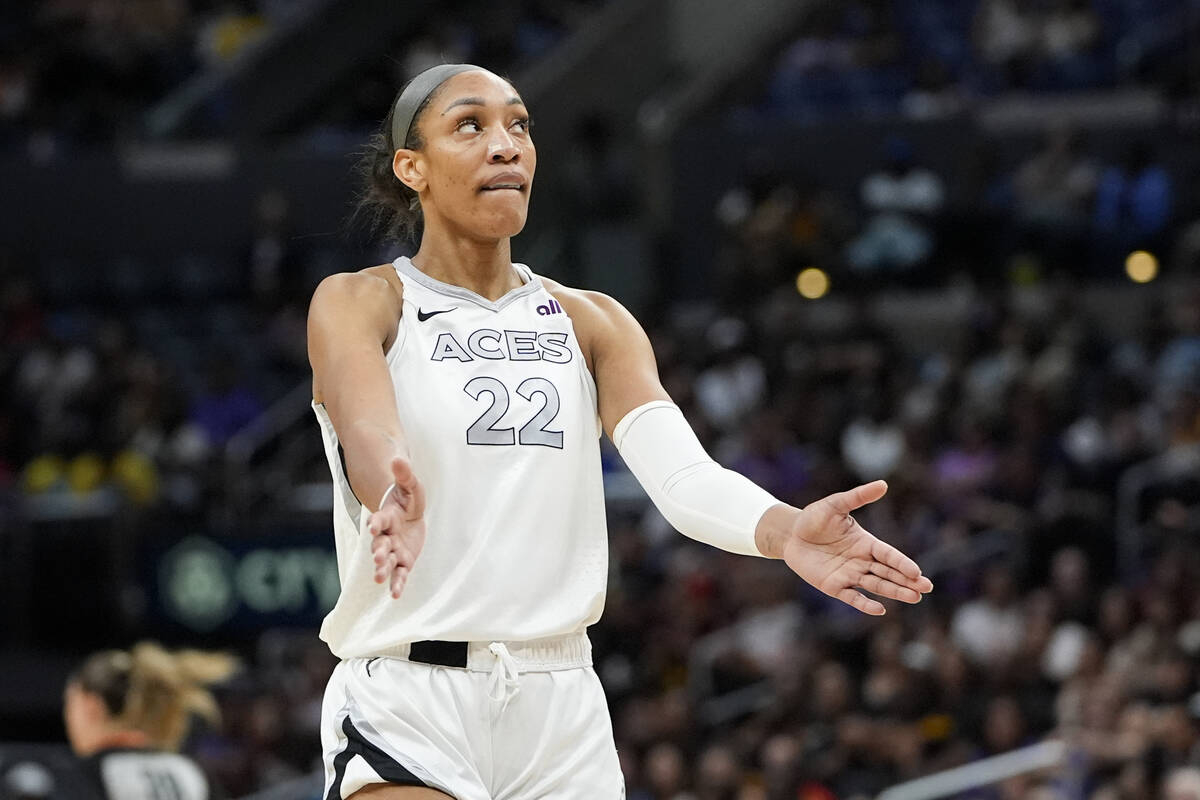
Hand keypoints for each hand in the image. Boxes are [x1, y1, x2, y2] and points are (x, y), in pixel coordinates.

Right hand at [368, 457, 425, 598]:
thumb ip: (404, 474)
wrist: (410, 515)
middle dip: (378, 550)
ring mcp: (394, 550)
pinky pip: (399, 573)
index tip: (372, 526)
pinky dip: (396, 584)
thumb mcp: (410, 485)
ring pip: (386, 562)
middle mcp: (386, 536)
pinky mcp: (403, 561)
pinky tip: (394, 594)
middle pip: (380, 544)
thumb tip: (399, 458)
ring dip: (383, 569)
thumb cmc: (407, 500)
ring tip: (380, 578)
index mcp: (387, 517)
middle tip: (377, 556)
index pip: (379, 520)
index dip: (376, 522)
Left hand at [783, 480, 931, 614]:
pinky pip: (852, 597)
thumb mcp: (835, 505)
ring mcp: (849, 575)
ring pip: (876, 585)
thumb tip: (883, 484)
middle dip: (907, 581)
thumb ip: (858, 497)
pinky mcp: (834, 586)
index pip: (888, 554)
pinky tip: (880, 609)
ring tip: (914, 598)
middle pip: (888, 573)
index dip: (902, 563)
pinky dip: (865, 604)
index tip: (916, 572)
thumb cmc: (814, 518)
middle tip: (926, 589)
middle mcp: (862, 561)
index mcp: (866, 543)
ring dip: (894, 592)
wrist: (791, 534)